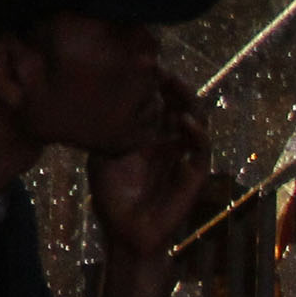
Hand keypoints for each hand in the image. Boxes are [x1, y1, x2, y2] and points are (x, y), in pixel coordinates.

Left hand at [92, 70, 211, 266]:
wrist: (125, 231)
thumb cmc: (112, 194)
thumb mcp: (103, 154)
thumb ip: (107, 130)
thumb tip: (94, 98)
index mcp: (151, 134)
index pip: (160, 101)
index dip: (155, 83)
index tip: (140, 65)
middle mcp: (172, 140)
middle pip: (181, 103)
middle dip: (173, 84)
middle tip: (159, 68)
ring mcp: (185, 155)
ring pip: (197, 119)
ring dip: (187, 100)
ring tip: (173, 84)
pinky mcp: (195, 174)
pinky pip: (201, 149)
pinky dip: (197, 133)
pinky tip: (185, 120)